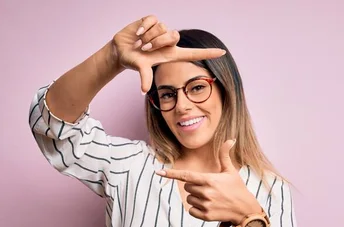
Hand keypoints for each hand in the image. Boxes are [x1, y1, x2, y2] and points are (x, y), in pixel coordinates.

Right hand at [111, 15, 226, 93]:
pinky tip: (137, 33)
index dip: (207, 53)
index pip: (194, 53)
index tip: (223, 53)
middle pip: (173, 35)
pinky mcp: (153, 20)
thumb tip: (143, 90)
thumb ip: (144, 76)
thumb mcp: (139, 68)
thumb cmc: (133, 61)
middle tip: (144, 49)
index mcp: (171, 54)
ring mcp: (161, 29)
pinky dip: (143, 27)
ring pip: (161, 27)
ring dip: (148, 36)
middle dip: (157, 42)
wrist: (121, 50)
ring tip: (140, 42)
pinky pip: (152, 20)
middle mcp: (169, 41)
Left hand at [155, 140, 261, 223]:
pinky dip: (196, 209)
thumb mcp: (231, 171)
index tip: (158, 172)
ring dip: (196, 198)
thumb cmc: (237, 188)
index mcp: (209, 180)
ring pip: (189, 199)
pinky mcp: (205, 216)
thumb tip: (230, 139)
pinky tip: (208, 207)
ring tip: (211, 199)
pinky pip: (191, 210)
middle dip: (194, 187)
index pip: (186, 176)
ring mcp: (205, 205)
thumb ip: (225, 155)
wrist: (245, 210)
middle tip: (209, 189)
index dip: (171, 174)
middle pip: (187, 187)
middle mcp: (206, 192)